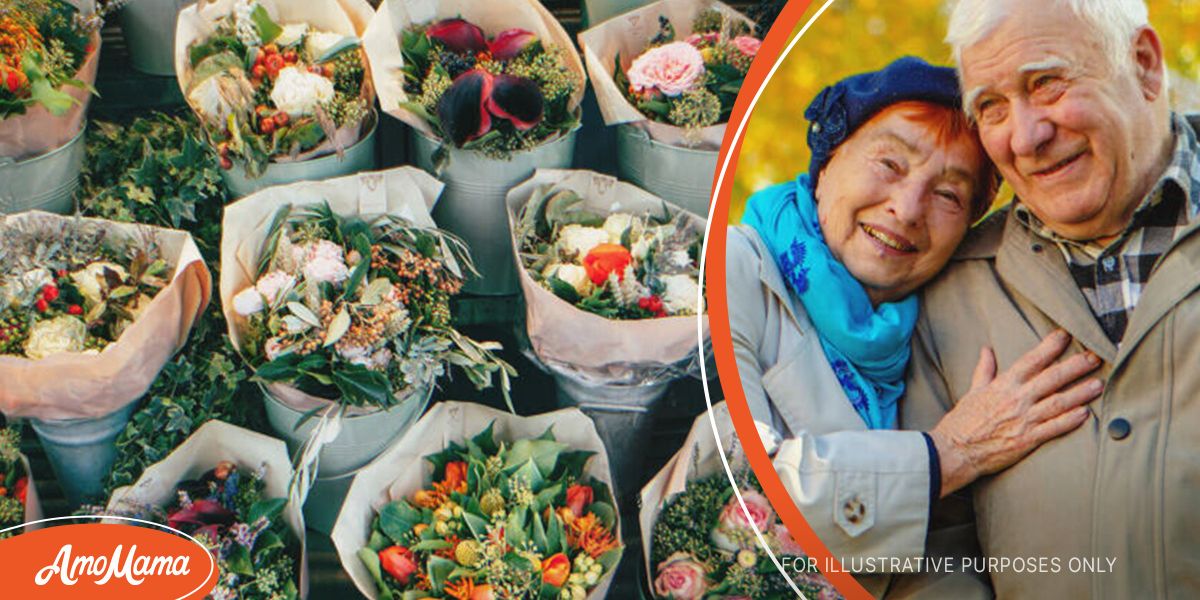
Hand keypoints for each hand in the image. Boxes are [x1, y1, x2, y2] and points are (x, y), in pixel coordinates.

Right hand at [928, 330, 1100, 497]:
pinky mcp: (1027, 439)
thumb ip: (984, 370)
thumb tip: (986, 350)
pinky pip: (1054, 428)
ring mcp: (1023, 419)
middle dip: (1075, 366)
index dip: (1049, 346)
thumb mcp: (972, 391)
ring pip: (1058, 402)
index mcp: (1003, 385)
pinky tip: (1085, 414)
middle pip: (1052, 378)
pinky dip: (1070, 420)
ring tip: (1098, 384)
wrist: (955, 450)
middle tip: (1094, 357)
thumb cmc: (962, 422)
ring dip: (1080, 392)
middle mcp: (1016, 399)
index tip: (1065, 335)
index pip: (1031, 360)